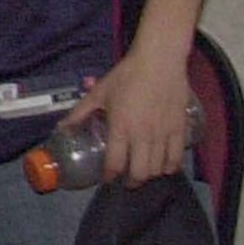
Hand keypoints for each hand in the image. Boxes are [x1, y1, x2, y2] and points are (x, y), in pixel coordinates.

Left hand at [67, 49, 192, 184]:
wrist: (159, 63)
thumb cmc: (126, 76)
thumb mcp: (99, 93)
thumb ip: (80, 112)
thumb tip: (62, 128)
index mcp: (121, 127)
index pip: (115, 163)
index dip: (109, 175)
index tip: (106, 178)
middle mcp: (143, 136)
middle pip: (140, 173)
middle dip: (131, 181)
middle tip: (125, 178)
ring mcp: (164, 136)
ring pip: (158, 169)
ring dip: (149, 175)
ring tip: (142, 171)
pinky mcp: (181, 132)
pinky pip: (177, 160)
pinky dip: (169, 168)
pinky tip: (162, 166)